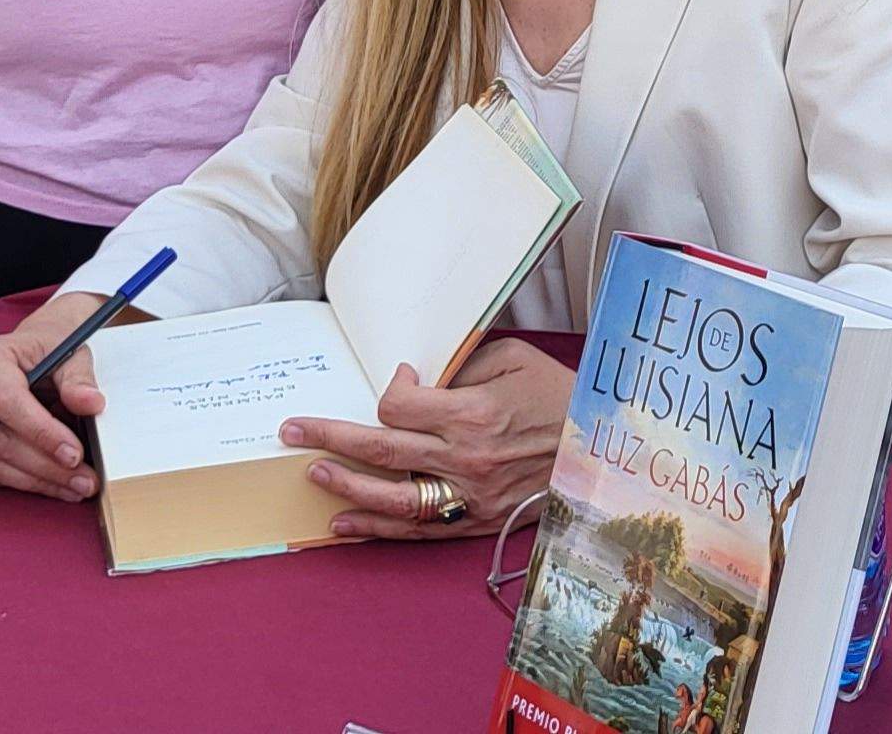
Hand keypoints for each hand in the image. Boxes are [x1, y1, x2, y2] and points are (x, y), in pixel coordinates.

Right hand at [0, 289, 113, 501]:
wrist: (28, 354)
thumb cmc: (46, 351)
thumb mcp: (70, 354)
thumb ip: (79, 379)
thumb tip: (91, 403)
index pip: (5, 400)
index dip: (41, 432)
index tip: (74, 454)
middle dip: (44, 465)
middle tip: (83, 479)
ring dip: (34, 480)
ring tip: (74, 486)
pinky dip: (18, 482)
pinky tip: (50, 483)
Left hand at [282, 338, 575, 540]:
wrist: (600, 447)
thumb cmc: (556, 396)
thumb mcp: (512, 361)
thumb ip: (459, 368)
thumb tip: (414, 379)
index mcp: (474, 415)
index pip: (399, 407)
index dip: (390, 391)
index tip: (399, 381)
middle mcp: (466, 460)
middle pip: (380, 448)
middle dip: (329, 437)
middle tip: (291, 430)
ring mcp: (470, 496)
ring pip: (391, 497)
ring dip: (344, 486)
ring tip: (312, 473)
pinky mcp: (476, 520)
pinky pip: (417, 530)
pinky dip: (376, 529)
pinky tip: (342, 524)